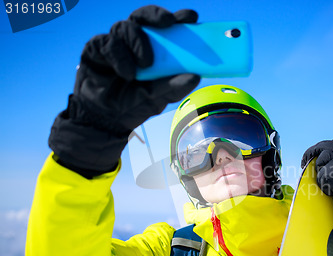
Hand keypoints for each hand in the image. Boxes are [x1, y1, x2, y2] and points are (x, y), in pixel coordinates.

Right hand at [49, 5, 200, 176]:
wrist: (105, 120)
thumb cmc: (133, 104)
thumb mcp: (158, 98)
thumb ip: (175, 87)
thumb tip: (195, 77)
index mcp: (153, 49)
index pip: (166, 27)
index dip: (179, 18)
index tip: (191, 16)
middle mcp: (133, 42)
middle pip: (144, 17)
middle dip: (157, 15)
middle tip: (169, 23)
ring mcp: (115, 44)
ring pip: (125, 27)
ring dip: (138, 42)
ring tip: (146, 64)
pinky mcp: (95, 49)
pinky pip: (108, 43)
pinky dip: (120, 56)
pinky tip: (128, 73)